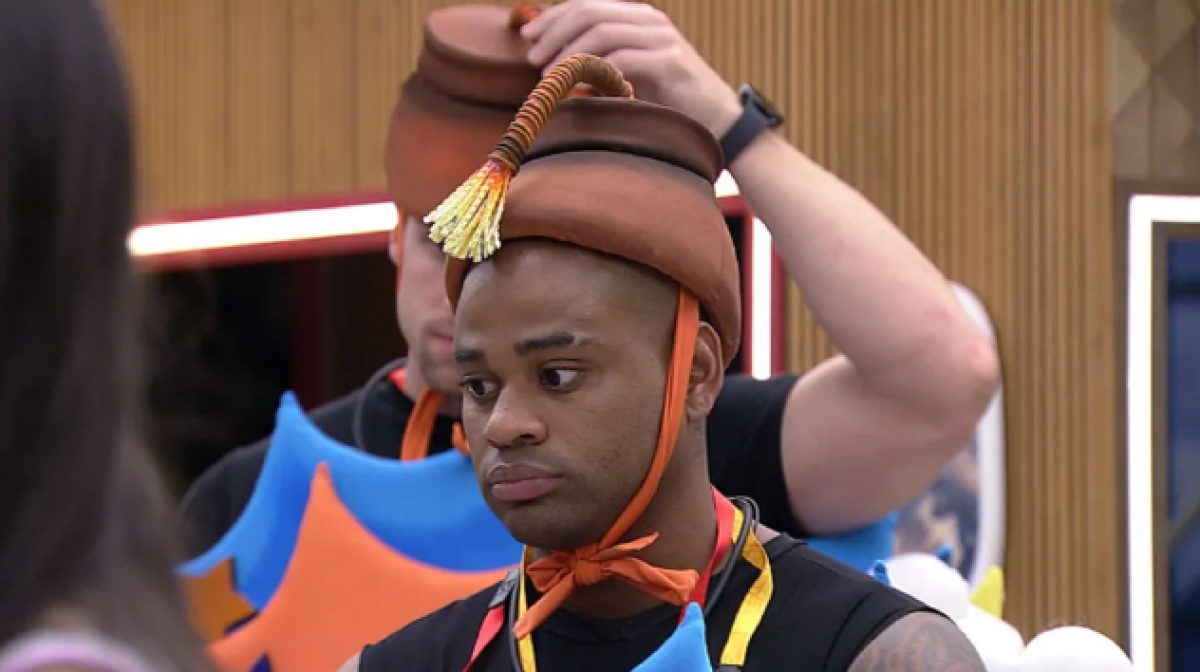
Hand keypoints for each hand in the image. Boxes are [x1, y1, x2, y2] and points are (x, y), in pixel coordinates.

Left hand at [521, 0, 742, 137]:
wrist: (717, 119)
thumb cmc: (669, 100)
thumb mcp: (630, 74)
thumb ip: (601, 62)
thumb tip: (556, 63)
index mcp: (638, 17)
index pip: (587, 4)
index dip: (554, 17)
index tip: (529, 36)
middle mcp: (650, 21)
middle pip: (590, 11)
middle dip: (555, 31)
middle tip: (533, 56)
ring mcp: (662, 39)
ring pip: (602, 32)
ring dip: (569, 52)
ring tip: (549, 74)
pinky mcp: (670, 63)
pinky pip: (622, 59)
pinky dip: (593, 70)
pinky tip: (577, 86)